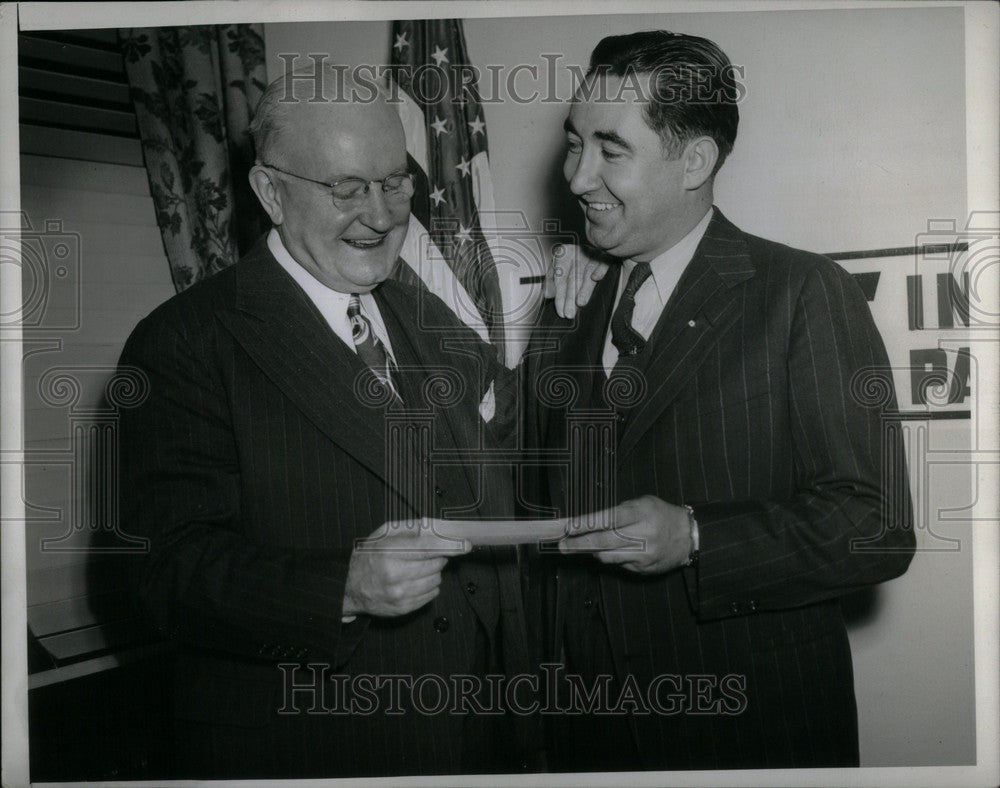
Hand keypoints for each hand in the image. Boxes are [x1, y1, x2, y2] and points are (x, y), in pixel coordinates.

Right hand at [342, 520, 470, 617]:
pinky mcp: (403, 608)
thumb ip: (409, 529)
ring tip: (416, 568)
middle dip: (437, 557)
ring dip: (433, 572)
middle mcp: (395, 575)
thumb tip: (434, 528)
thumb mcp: (382, 535)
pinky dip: (429, 586)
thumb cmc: (367, 557)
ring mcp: (400, 594)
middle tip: (424, 555)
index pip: (428, 548)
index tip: (465, 545)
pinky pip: (432, 595)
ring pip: (436, 580)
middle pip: (436, 564)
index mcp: (390, 553)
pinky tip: (415, 581)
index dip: (450, 546)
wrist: (349, 587)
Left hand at [543, 243, 610, 318]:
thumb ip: (551, 280)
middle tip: (569, 313)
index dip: (560, 296)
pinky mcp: (605, 255)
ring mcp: (591, 254)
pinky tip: (596, 277)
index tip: (561, 311)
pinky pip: (603, 262)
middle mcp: (577, 255)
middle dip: (570, 297)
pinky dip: (600, 270)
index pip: (560, 279)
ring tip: (581, 302)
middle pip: (572, 278)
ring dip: (584, 288)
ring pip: (586, 272)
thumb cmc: (574, 257)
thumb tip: (547, 294)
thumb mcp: (559, 266)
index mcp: (564, 256)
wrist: (596, 242)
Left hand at [558, 496, 692, 574]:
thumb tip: (592, 523)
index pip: (609, 518)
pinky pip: (620, 564)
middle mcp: (643, 534)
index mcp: (641, 513)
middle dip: (580, 544)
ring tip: (581, 547)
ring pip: (609, 556)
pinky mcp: (644, 568)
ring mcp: (644, 554)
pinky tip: (610, 552)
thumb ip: (619, 512)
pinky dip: (611, 558)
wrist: (689, 536)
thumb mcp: (643, 503)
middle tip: (562, 545)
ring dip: (593, 552)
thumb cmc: (661, 515)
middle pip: (605, 541)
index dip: (587, 524)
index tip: (569, 527)